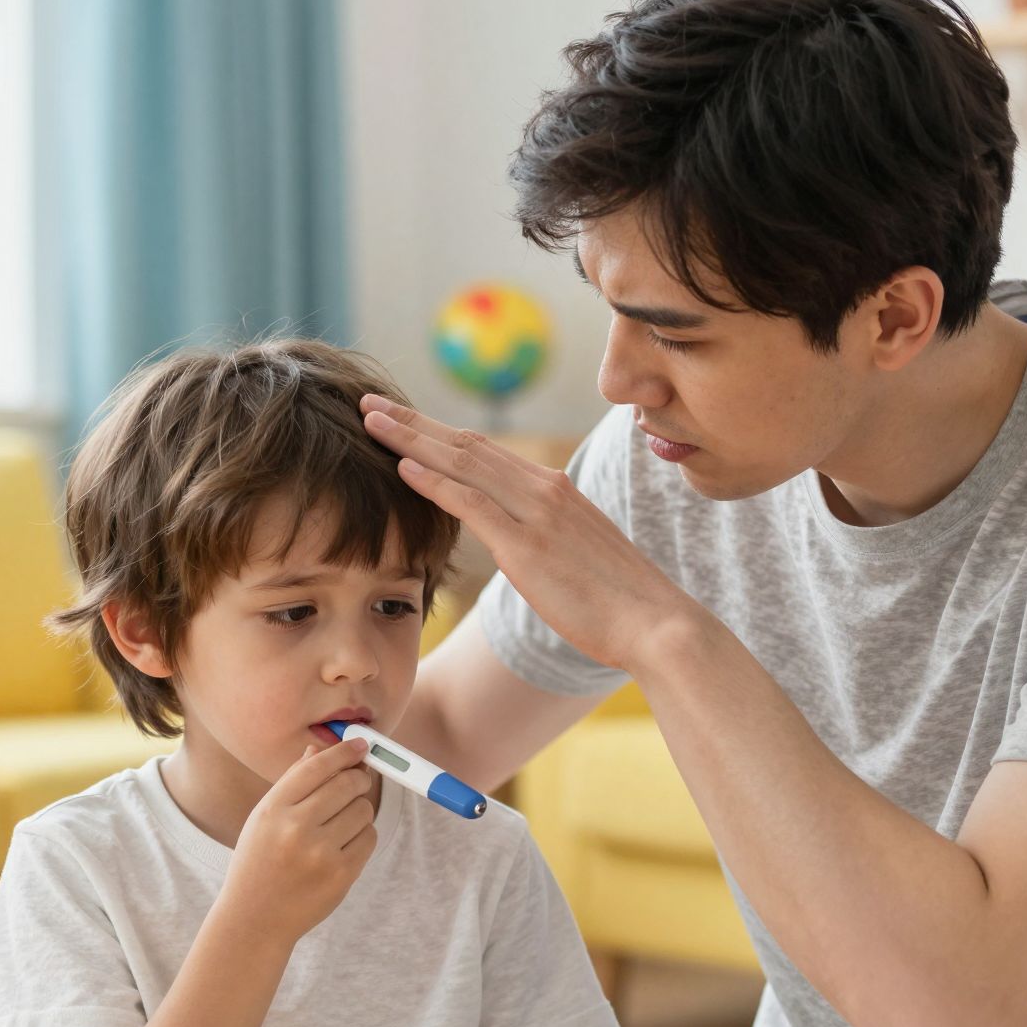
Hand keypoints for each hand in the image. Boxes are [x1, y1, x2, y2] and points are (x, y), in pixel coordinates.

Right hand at [220, 736, 376, 946]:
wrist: (255, 919)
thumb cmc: (259, 862)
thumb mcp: (263, 819)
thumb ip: (292, 784)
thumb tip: (319, 752)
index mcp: (272, 810)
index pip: (316, 767)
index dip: (343, 751)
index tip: (360, 744)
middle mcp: (295, 829)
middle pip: (347, 784)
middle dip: (358, 778)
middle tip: (358, 780)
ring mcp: (320, 854)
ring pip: (363, 809)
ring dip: (359, 809)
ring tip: (341, 823)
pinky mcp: (341, 875)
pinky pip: (369, 837)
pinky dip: (363, 835)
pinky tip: (344, 844)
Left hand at [360, 397, 700, 673]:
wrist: (657, 623)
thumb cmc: (621, 602)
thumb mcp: (579, 556)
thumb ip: (548, 539)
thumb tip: (528, 545)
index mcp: (555, 491)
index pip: (485, 453)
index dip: (438, 433)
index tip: (402, 420)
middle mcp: (544, 490)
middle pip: (466, 446)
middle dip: (413, 423)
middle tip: (369, 403)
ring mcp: (537, 514)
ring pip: (462, 463)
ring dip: (410, 439)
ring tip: (369, 420)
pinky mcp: (528, 546)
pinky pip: (473, 503)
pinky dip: (434, 481)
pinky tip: (401, 466)